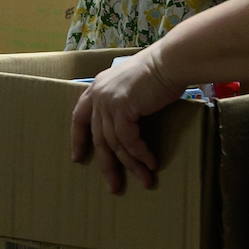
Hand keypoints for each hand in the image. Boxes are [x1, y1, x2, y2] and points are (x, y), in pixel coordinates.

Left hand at [69, 48, 183, 193]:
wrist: (170, 61)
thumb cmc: (159, 71)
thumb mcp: (133, 86)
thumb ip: (124, 101)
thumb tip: (130, 124)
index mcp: (97, 87)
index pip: (79, 117)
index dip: (78, 139)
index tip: (78, 158)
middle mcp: (98, 94)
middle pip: (97, 138)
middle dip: (107, 165)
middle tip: (114, 186)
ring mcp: (108, 101)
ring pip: (115, 143)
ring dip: (131, 164)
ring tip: (144, 179)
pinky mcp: (121, 108)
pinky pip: (128, 141)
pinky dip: (140, 154)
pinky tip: (151, 163)